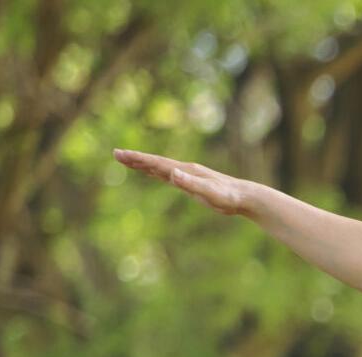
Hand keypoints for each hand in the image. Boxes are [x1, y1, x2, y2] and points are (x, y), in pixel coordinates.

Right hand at [114, 148, 265, 218]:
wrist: (245, 197)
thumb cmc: (229, 197)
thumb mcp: (209, 193)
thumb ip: (191, 184)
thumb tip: (172, 173)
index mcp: (186, 171)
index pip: (157, 163)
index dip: (139, 159)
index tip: (121, 154)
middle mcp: (185, 170)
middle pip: (155, 162)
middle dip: (136, 159)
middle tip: (116, 154)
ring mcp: (188, 175)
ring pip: (161, 168)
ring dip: (144, 164)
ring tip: (127, 160)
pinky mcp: (192, 183)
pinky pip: (169, 176)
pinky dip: (157, 172)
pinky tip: (152, 172)